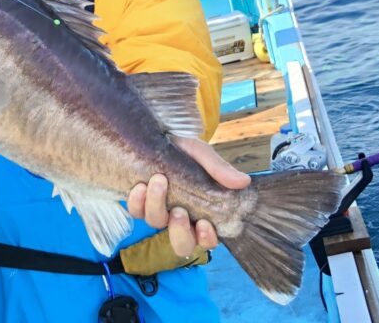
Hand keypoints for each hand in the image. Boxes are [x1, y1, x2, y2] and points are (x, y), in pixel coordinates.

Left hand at [127, 136, 250, 256]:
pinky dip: (137, 201)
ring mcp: (158, 211)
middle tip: (178, 211)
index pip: (208, 240)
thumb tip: (244, 182)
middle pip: (181, 245)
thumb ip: (220, 170)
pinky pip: (135, 211)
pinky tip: (140, 185)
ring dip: (156, 206)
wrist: (161, 133)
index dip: (206, 239)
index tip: (204, 224)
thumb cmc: (186, 150)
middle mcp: (180, 217)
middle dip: (179, 232)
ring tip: (159, 181)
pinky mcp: (138, 202)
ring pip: (156, 224)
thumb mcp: (204, 156)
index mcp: (201, 212)